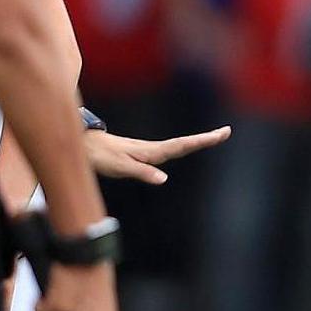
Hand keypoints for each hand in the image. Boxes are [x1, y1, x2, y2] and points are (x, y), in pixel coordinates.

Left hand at [87, 124, 230, 184]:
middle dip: (206, 139)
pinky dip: (182, 146)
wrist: (84, 146)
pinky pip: (168, 149)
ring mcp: (147, 150)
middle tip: (226, 132)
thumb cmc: (101, 157)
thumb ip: (142, 172)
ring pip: (177, 145)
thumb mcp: (120, 167)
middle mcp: (152, 149)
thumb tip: (164, 178)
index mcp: (151, 151)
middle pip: (184, 143)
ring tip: (216, 137)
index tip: (221, 133)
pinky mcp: (142, 153)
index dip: (201, 141)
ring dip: (197, 141)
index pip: (181, 146)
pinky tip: (185, 147)